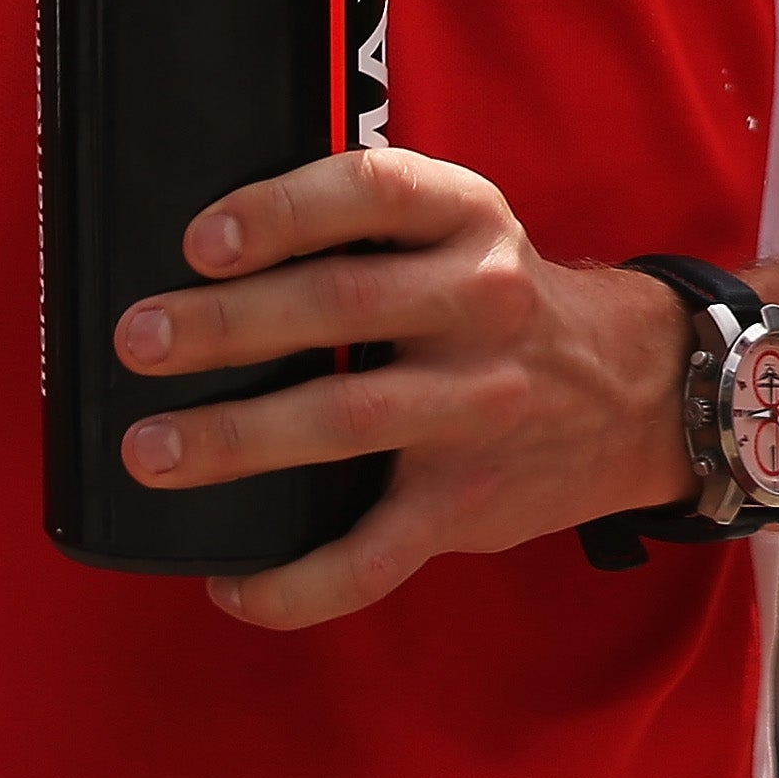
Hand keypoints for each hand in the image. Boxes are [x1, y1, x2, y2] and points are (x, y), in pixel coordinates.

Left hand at [107, 146, 692, 627]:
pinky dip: (295, 582)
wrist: (637, 392)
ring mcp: (476, 409)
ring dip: (236, 438)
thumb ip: (368, 229)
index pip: (373, 193)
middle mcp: (481, 305)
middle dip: (226, 325)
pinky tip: (232, 584)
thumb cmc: (503, 306)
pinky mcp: (469, 501)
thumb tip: (203, 259)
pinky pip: (372, 556)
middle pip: (342, 304)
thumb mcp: (465, 231)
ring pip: (344, 422)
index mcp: (468, 222)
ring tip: (152, 451)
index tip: (201, 240)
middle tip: (140, 339)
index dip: (282, 210)